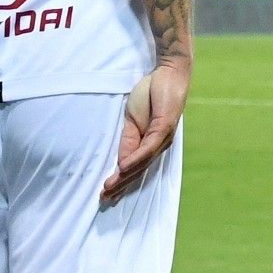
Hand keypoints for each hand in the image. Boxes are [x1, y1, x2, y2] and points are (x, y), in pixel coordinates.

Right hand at [102, 62, 188, 203]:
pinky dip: (136, 159)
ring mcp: (163, 138)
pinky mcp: (165, 128)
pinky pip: (149, 148)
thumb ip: (128, 140)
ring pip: (142, 164)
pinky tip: (124, 168)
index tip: (106, 193)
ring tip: (110, 188)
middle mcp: (159, 146)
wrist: (169, 73)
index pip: (134, 168)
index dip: (120, 181)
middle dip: (120, 185)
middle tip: (104, 199)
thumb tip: (120, 163)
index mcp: (150, 144)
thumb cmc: (151, 94)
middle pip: (138, 171)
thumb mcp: (133, 120)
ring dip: (125, 177)